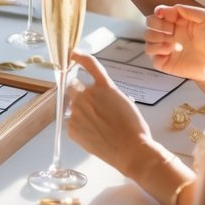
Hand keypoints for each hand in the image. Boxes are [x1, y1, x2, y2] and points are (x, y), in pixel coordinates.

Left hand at [67, 51, 153, 177]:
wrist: (132, 150)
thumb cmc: (133, 128)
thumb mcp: (122, 101)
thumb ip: (106, 93)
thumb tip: (95, 94)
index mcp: (104, 86)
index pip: (89, 64)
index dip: (80, 57)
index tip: (73, 54)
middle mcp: (87, 95)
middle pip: (73, 86)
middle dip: (78, 92)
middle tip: (89, 106)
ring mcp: (78, 111)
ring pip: (71, 105)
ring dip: (79, 109)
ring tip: (94, 124)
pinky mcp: (72, 127)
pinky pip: (71, 122)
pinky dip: (78, 126)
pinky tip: (92, 134)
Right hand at [145, 4, 204, 79]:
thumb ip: (190, 10)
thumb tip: (172, 8)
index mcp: (179, 22)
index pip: (160, 12)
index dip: (159, 11)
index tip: (162, 14)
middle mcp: (171, 34)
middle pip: (150, 23)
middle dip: (156, 24)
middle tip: (170, 30)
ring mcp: (167, 48)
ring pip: (147, 38)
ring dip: (155, 37)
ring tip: (171, 41)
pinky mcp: (166, 62)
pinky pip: (151, 56)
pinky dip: (157, 51)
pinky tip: (170, 50)